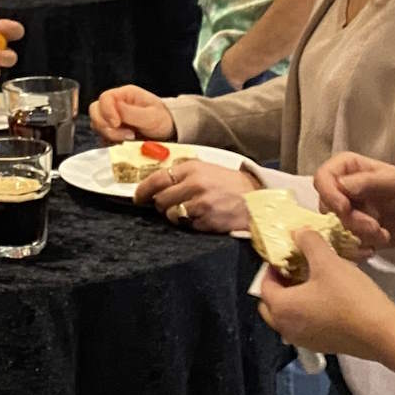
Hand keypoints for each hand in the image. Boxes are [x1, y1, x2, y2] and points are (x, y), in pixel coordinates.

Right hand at [88, 84, 175, 141]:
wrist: (168, 131)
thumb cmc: (162, 119)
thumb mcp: (151, 116)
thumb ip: (132, 112)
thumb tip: (116, 108)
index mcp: (124, 95)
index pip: (105, 98)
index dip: (107, 112)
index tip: (116, 123)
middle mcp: (115, 104)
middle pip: (95, 111)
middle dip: (106, 125)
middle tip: (125, 135)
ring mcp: (112, 118)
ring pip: (97, 125)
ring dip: (110, 135)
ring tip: (129, 138)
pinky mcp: (112, 131)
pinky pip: (102, 136)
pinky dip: (110, 142)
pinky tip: (124, 143)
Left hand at [134, 161, 262, 232]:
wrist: (257, 200)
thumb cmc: (230, 185)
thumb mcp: (206, 169)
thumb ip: (182, 173)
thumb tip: (155, 183)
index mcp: (192, 168)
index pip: (157, 178)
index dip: (143, 190)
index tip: (138, 197)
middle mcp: (194, 184)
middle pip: (160, 199)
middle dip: (160, 205)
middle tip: (168, 205)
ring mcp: (200, 204)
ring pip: (170, 215)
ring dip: (174, 216)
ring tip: (188, 211)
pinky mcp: (206, 221)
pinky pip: (185, 226)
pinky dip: (188, 224)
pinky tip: (200, 217)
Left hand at [258, 230, 394, 360]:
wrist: (382, 332)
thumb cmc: (350, 296)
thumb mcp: (327, 261)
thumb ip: (308, 243)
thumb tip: (297, 233)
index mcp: (282, 308)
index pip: (264, 286)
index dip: (272, 268)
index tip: (285, 256)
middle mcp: (286, 328)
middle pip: (271, 305)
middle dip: (279, 286)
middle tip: (295, 269)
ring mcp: (304, 341)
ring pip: (288, 317)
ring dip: (293, 300)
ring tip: (311, 282)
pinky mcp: (322, 346)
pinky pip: (304, 326)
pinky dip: (307, 312)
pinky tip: (326, 299)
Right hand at [312, 151, 394, 249]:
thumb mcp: (394, 182)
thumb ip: (366, 182)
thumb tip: (340, 186)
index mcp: (348, 169)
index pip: (322, 177)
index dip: (328, 193)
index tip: (344, 208)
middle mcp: (343, 190)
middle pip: (327, 205)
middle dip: (350, 219)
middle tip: (373, 225)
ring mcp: (348, 212)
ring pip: (336, 226)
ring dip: (359, 233)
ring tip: (382, 233)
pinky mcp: (354, 233)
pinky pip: (344, 243)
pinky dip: (359, 247)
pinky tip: (377, 244)